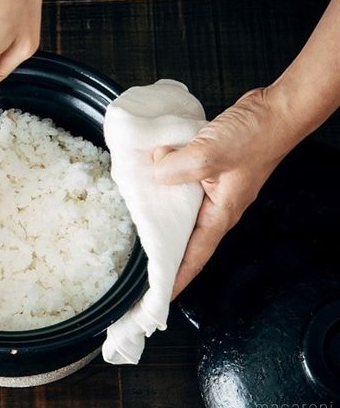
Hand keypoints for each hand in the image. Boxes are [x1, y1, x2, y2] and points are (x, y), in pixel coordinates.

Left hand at [152, 87, 300, 297]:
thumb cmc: (255, 135)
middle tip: (135, 264)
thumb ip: (175, 168)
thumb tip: (153, 172)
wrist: (276, 109)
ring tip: (132, 225)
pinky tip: (148, 178)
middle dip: (161, 251)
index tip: (154, 298)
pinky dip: (165, 183)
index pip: (192, 257)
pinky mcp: (210, 169)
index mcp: (220, 214)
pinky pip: (182, 183)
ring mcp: (214, 188)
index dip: (173, 278)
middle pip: (183, 237)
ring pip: (180, 208)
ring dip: (159, 214)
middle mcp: (217, 206)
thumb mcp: (209, 153)